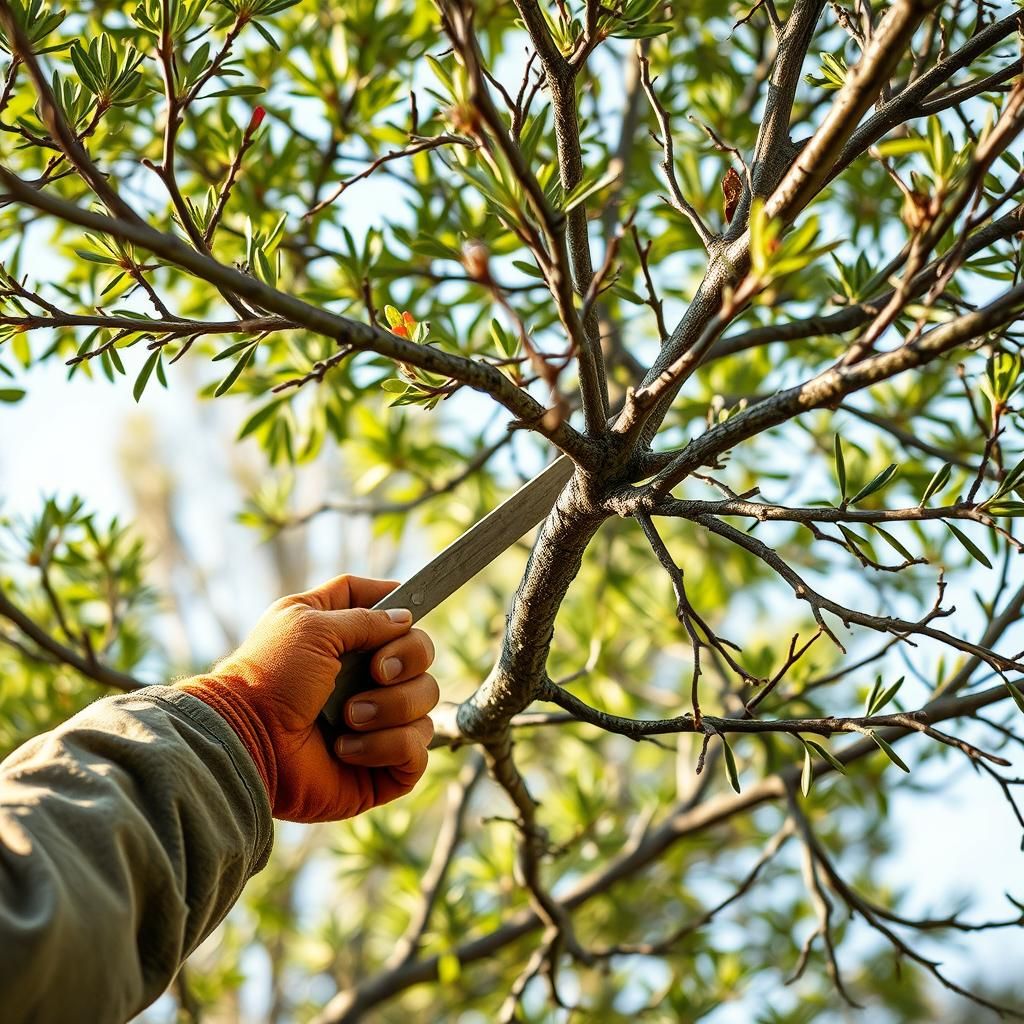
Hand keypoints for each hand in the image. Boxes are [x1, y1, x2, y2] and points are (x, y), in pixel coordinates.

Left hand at [177, 575, 437, 822]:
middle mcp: (361, 673)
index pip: (383, 605)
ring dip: (390, 706)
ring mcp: (377, 720)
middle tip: (377, 671)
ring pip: (425, 699)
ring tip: (348, 718)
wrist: (248, 741)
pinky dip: (386, 746)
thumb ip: (366, 618)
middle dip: (407, 658)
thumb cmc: (270, 677)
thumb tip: (406, 620)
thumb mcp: (313, 626)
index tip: (407, 608)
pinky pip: (417, 749)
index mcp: (338, 634)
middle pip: (421, 652)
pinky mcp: (382, 764)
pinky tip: (347, 749)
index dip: (399, 603)